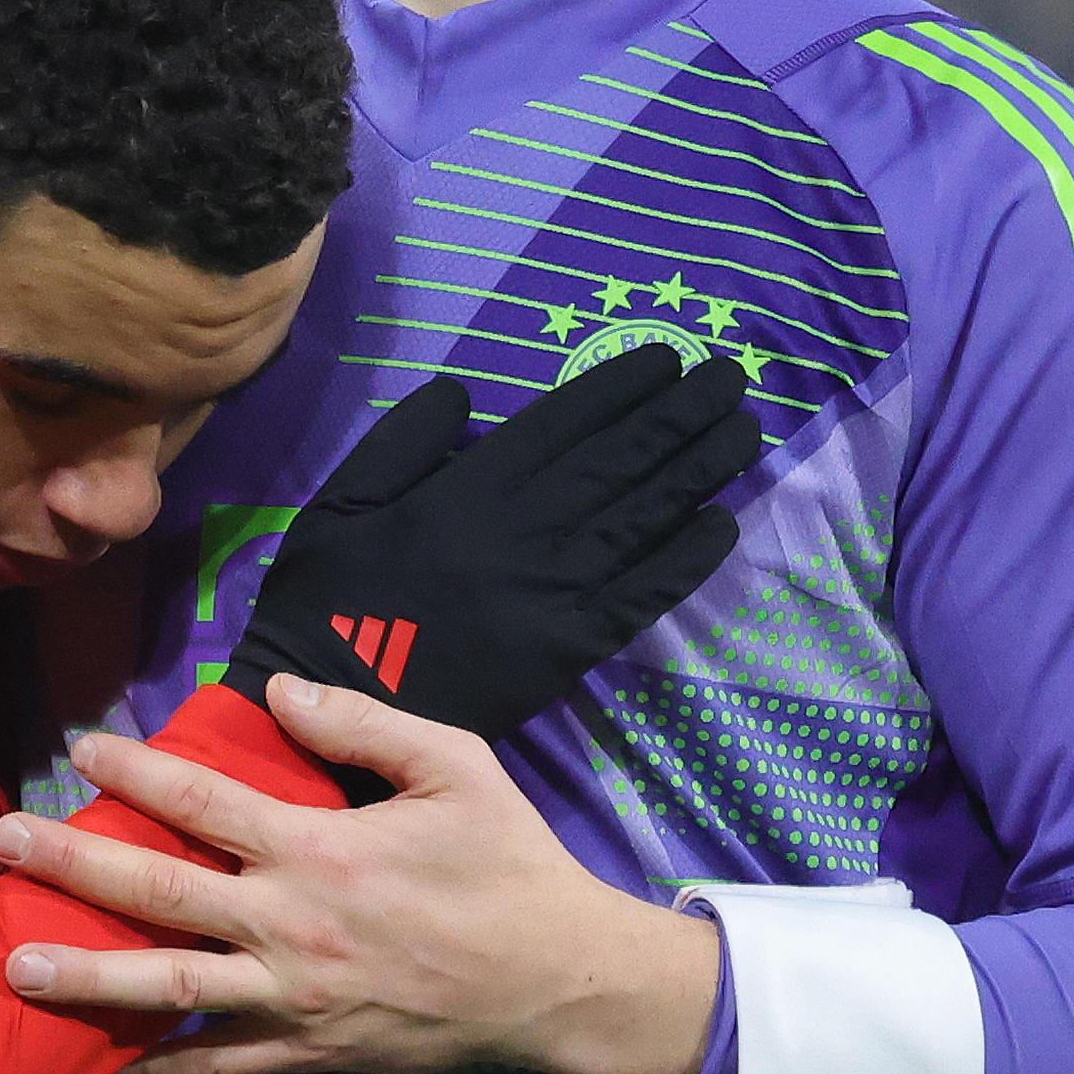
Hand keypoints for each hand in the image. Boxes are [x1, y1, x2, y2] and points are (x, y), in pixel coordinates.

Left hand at [0, 676, 720, 1073]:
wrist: (556, 984)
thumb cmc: (510, 865)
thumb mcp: (456, 768)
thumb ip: (363, 725)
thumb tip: (275, 694)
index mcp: (322, 849)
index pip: (203, 803)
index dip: (135, 771)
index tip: (81, 749)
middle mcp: (290, 926)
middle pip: (158, 892)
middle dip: (72, 863)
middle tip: (1, 840)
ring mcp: (290, 999)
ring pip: (167, 988)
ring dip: (84, 975)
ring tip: (12, 964)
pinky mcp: (303, 1053)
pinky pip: (212, 1066)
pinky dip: (150, 1071)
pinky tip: (90, 1072)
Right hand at [224, 338, 760, 753]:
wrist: (333, 714)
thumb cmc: (329, 603)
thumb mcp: (340, 504)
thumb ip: (402, 442)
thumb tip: (464, 394)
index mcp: (467, 490)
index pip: (562, 424)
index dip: (619, 388)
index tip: (666, 358)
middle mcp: (522, 532)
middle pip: (618, 462)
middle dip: (679, 416)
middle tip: (730, 379)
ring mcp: (551, 592)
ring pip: (641, 518)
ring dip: (698, 471)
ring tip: (744, 431)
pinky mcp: (567, 650)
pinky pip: (638, 596)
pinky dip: (683, 560)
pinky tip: (722, 524)